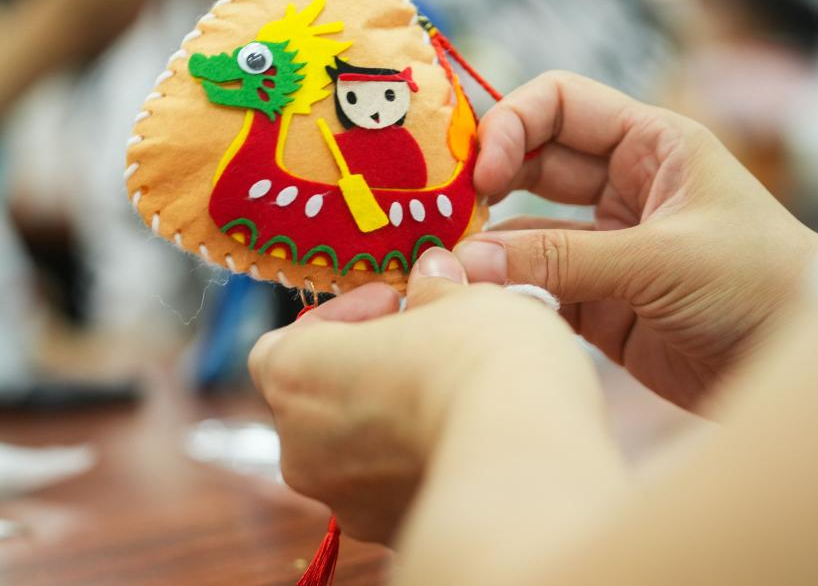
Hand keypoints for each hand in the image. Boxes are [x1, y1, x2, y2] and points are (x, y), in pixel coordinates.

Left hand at [248, 249, 594, 543]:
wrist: (527, 461)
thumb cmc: (478, 360)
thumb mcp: (459, 298)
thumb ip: (433, 290)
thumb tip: (432, 280)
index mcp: (293, 375)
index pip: (290, 340)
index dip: (344, 316)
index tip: (396, 303)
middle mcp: (300, 448)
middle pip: (324, 398)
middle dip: (372, 370)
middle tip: (430, 345)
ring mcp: (344, 503)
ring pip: (360, 450)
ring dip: (396, 421)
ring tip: (458, 395)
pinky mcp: (389, 537)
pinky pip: (394, 490)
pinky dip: (420, 466)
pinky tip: (471, 441)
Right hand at [456, 72, 817, 410]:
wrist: (797, 367)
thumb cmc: (762, 285)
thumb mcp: (663, 259)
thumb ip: (562, 260)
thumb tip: (466, 264)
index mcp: (650, 146)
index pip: (560, 104)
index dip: (512, 125)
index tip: (482, 174)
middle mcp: (621, 188)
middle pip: (531, 165)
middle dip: (486, 184)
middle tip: (443, 215)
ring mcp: (604, 246)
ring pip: (526, 232)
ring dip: (490, 250)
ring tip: (451, 271)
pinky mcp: (596, 302)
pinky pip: (536, 287)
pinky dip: (507, 296)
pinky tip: (479, 307)